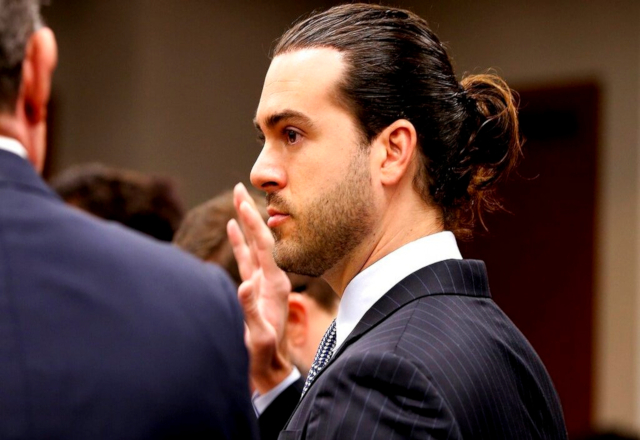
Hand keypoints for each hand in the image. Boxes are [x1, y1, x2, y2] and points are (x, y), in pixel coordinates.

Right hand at [227, 183, 292, 393]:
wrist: (269, 367)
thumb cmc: (262, 354)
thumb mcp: (257, 334)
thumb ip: (249, 310)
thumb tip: (243, 284)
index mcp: (274, 284)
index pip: (263, 245)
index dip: (253, 222)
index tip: (243, 201)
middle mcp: (271, 277)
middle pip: (260, 238)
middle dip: (249, 213)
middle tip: (239, 188)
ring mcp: (263, 281)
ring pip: (252, 245)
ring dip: (244, 224)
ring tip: (237, 202)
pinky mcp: (255, 287)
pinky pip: (246, 258)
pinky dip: (239, 242)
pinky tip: (234, 230)